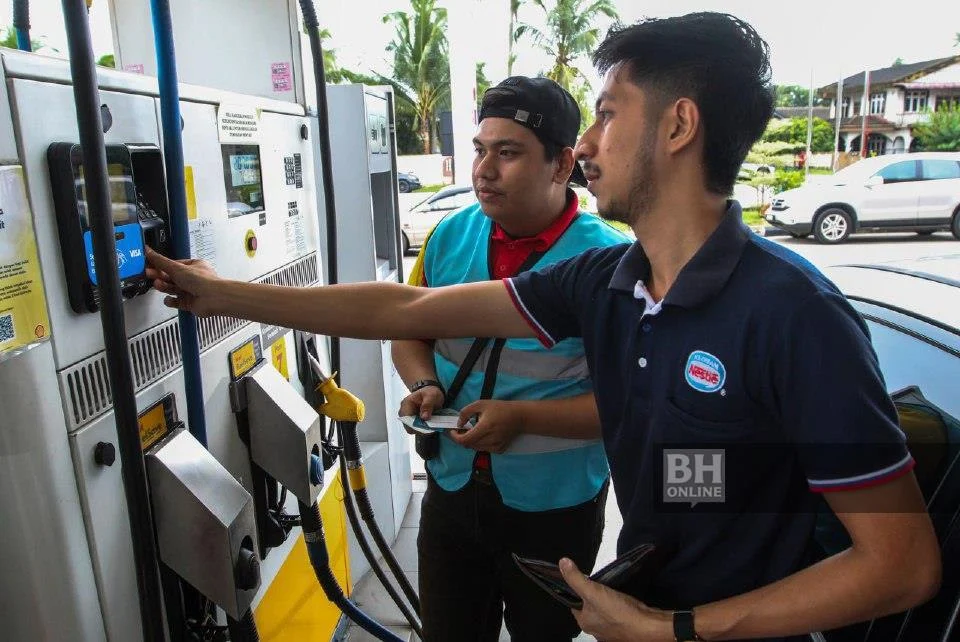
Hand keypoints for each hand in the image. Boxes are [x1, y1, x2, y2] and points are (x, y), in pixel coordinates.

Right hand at [145, 247, 221, 316]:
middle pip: (171, 277)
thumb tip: (149, 251)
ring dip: (163, 287)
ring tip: (158, 284)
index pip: (173, 265)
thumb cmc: (202, 281)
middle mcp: (193, 278)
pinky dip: (170, 301)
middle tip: (149, 274)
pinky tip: (169, 298)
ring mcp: (190, 291)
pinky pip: (175, 302)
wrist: (213, 298)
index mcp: (193, 266)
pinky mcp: (189, 303)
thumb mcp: (177, 267)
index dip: (161, 265)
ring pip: (172, 288)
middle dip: (160, 276)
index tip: (149, 265)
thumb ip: (160, 261)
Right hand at [398, 385, 445, 434]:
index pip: (406, 420)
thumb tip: (424, 418)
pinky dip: (423, 429)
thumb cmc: (430, 393)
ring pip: (413, 430)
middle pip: (409, 427)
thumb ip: (427, 405)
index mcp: (406, 404)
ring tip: (432, 425)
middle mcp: (404, 412)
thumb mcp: (431, 396)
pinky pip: (416, 429)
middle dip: (421, 429)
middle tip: (432, 427)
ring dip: (423, 430)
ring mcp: (407, 418)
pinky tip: (430, 425)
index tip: (427, 427)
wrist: (430, 392)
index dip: (415, 426)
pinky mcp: (412, 421)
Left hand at [447, 399, 523, 453]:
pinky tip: (483, 435)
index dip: (455, 437)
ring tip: (473, 431)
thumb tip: (458, 424)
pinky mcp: (500, 450)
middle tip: (463, 428)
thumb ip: (465, 412)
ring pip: (475, 448)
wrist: (519, 416)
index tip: (452, 431)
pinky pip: (484, 449)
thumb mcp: (480, 404)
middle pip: (468, 445)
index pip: (465, 440)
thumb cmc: (499, 408)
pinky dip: (479, 444)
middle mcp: (491, 439)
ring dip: (470, 441)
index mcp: (485, 427)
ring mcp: (496, 446)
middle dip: (462, 437)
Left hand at [559, 558, 673, 641]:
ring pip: (604, 613)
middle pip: (590, 609)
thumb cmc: (617, 611)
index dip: (577, 591)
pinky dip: (619, 609)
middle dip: (593, 597)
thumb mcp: (593, 591)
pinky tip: (623, 600)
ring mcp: (611, 633)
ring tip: (611, 589)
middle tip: (600, 583)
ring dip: (606, 603)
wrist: (648, 627)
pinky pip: (618, 617)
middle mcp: (596, 631)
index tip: (583, 579)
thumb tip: (562, 562)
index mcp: (585, 623)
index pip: (575, 604)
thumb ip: (576, 578)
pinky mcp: (625, 630)